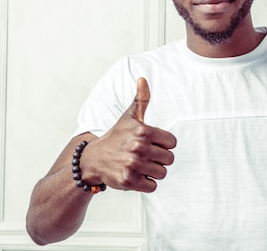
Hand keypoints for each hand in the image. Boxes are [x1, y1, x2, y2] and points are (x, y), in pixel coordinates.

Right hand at [80, 77, 176, 192]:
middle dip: (159, 159)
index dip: (163, 144)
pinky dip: (146, 183)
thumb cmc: (116, 136)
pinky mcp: (129, 181)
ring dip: (152, 172)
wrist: (94, 159)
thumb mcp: (129, 117)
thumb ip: (141, 99)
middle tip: (144, 156)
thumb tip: (143, 79)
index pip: (172, 143)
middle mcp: (139, 147)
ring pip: (162, 173)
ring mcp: (133, 165)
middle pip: (169, 159)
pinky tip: (135, 175)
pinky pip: (152, 186)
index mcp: (143, 131)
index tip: (151, 144)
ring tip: (139, 165)